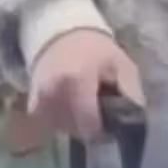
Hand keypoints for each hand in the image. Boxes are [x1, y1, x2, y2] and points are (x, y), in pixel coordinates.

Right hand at [28, 29, 143, 140]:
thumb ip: (130, 93)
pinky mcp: (33, 108)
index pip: (90, 123)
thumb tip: (134, 122)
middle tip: (100, 108)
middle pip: (78, 130)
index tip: (111, 125)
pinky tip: (71, 104)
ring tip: (85, 102)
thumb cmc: (96, 50)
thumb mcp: (122, 65)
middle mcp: (53, 93)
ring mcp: (40, 101)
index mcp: (77, 79)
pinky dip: (64, 121)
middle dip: (92, 126)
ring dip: (78, 124)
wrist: (62, 36)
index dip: (104, 130)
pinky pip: (54, 126)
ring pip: (66, 130)